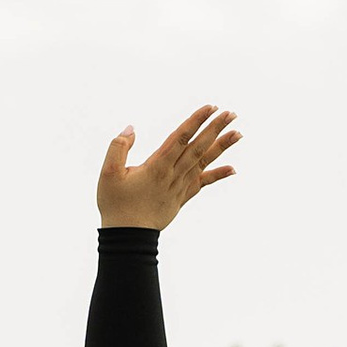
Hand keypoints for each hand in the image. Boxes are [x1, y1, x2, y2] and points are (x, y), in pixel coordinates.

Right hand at [98, 105, 238, 230]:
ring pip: (204, 162)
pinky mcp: (181, 198)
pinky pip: (203, 183)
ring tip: (239, 133)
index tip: (211, 107)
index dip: (196, 121)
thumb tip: (131, 129)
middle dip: (215, 129)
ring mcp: (180, 187)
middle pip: (198, 147)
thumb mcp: (108, 174)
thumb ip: (118, 147)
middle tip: (231, 113)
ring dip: (222, 147)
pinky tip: (233, 169)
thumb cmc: (116, 205)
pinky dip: (218, 175)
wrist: (128, 238)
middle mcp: (173, 175)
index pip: (181, 138)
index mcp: (157, 166)